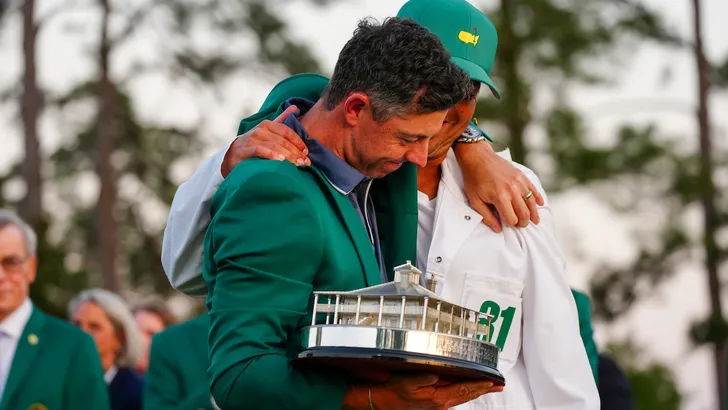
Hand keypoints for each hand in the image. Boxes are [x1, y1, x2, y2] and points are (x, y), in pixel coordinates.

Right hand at [220, 104, 310, 177]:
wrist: (233, 154)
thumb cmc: (254, 142)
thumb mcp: (268, 130)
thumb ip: (281, 119)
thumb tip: (295, 107)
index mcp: (268, 124)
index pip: (287, 132)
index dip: (298, 142)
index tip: (306, 152)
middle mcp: (261, 129)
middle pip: (283, 141)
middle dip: (296, 152)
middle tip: (305, 162)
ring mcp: (253, 139)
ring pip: (274, 146)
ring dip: (288, 156)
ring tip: (297, 164)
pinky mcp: (246, 149)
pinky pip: (260, 150)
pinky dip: (271, 154)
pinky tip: (280, 160)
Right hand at [371, 373, 501, 409]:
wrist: (385, 401)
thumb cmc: (395, 390)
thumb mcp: (407, 382)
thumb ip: (423, 377)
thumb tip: (437, 374)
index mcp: (437, 398)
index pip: (464, 389)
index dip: (479, 385)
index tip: (492, 382)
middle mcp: (440, 404)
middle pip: (467, 395)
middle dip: (484, 390)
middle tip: (499, 386)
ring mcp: (438, 405)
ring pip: (463, 397)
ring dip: (476, 392)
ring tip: (488, 387)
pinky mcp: (434, 404)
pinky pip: (455, 398)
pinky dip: (465, 393)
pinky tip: (468, 390)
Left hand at [454, 142, 543, 231]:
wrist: (478, 158)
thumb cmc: (474, 179)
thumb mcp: (475, 200)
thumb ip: (486, 216)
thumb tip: (497, 229)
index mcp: (500, 197)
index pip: (512, 219)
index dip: (510, 224)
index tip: (508, 224)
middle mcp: (512, 190)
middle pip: (524, 213)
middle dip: (524, 222)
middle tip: (521, 225)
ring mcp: (519, 182)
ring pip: (531, 203)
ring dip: (533, 213)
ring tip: (534, 220)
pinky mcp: (522, 176)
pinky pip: (534, 189)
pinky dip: (538, 198)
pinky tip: (540, 204)